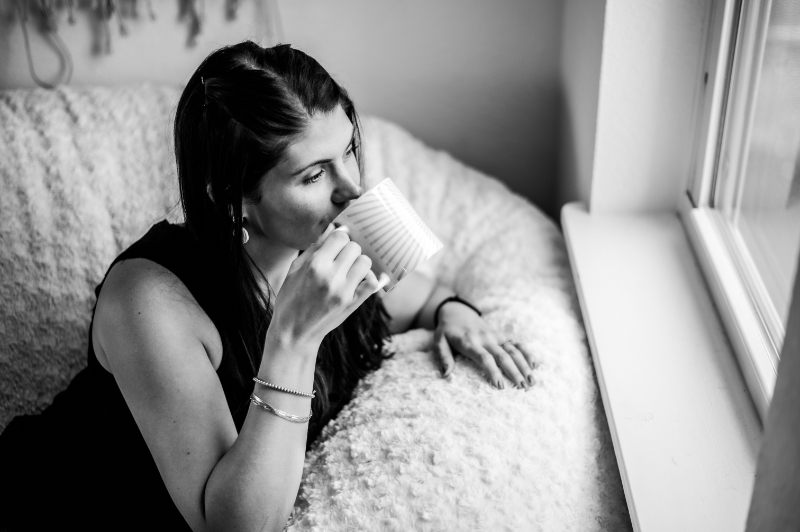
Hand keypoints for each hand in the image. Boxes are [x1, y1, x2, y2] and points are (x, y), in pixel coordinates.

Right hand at [271, 223, 389, 346]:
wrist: (294, 333)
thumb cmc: (291, 299)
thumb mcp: (294, 270)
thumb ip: (314, 248)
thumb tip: (331, 228)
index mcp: (315, 265)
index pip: (340, 236)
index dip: (338, 238)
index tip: (335, 245)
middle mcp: (331, 276)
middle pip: (354, 247)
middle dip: (348, 250)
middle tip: (340, 259)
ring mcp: (344, 291)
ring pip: (365, 262)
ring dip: (358, 263)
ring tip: (348, 270)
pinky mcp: (353, 303)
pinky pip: (372, 282)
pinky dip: (369, 278)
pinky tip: (359, 280)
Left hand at [434, 301, 535, 389]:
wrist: (456, 311)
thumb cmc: (447, 331)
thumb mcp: (439, 341)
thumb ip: (443, 357)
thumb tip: (446, 374)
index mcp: (469, 342)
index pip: (484, 358)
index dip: (493, 371)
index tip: (500, 386)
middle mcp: (485, 338)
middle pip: (503, 356)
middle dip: (514, 371)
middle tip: (523, 387)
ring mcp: (495, 336)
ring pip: (513, 350)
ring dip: (524, 365)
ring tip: (532, 381)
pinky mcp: (501, 335)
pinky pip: (516, 343)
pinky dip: (526, 352)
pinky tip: (535, 365)